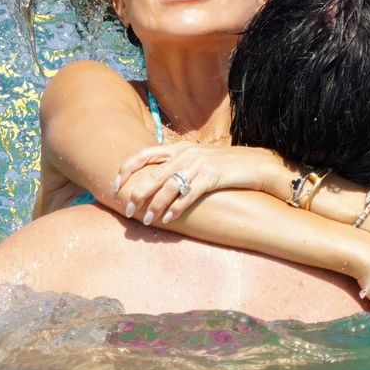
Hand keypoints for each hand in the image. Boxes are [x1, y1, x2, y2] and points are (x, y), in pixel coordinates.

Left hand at [113, 144, 281, 226]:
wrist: (254, 163)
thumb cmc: (222, 166)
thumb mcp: (196, 160)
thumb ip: (175, 166)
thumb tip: (153, 182)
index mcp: (178, 148)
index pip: (143, 154)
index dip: (126, 169)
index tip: (115, 186)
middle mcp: (185, 154)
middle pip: (152, 175)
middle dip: (136, 194)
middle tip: (128, 210)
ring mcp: (198, 165)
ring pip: (167, 188)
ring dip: (154, 207)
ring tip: (147, 220)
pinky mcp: (211, 177)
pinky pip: (187, 195)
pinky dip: (175, 208)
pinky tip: (168, 219)